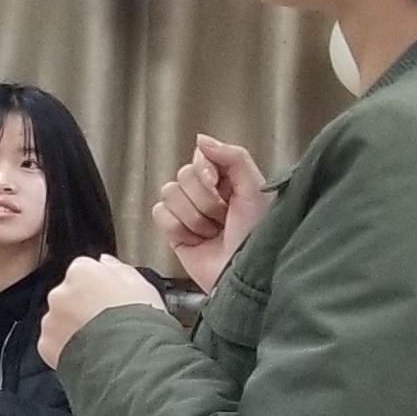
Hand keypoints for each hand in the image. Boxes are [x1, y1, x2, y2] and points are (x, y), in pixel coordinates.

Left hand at [39, 255, 163, 367]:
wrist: (131, 361)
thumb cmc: (141, 323)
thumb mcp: (142, 286)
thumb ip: (119, 269)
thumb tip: (105, 262)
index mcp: (83, 272)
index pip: (84, 270)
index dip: (99, 286)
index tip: (110, 298)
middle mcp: (61, 292)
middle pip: (69, 294)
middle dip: (83, 306)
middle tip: (106, 321)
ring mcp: (51, 319)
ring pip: (60, 318)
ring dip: (74, 327)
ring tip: (100, 340)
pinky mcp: (47, 344)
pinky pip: (55, 342)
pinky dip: (67, 347)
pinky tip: (89, 352)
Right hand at [151, 134, 271, 293]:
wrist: (243, 276)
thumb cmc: (257, 237)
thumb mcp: (255, 189)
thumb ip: (233, 156)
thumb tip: (201, 139)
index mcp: (227, 181)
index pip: (200, 158)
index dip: (205, 171)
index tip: (218, 185)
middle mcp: (207, 195)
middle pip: (182, 175)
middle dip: (203, 199)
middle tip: (222, 217)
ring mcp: (189, 213)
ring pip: (169, 193)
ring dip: (194, 216)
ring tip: (213, 232)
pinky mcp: (174, 232)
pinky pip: (159, 214)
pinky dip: (178, 227)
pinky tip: (196, 240)